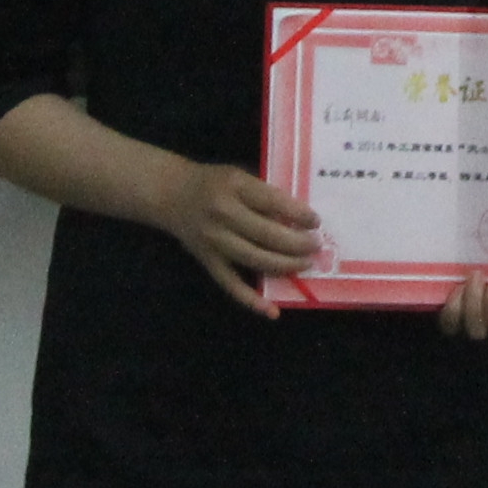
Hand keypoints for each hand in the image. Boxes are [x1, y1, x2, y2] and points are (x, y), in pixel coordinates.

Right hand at [141, 154, 320, 316]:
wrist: (170, 194)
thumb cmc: (212, 182)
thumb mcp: (239, 176)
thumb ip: (264, 194)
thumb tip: (299, 219)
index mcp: (234, 187)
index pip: (273, 202)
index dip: (298, 214)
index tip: (316, 221)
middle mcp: (224, 215)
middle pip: (267, 235)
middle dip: (298, 243)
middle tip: (316, 246)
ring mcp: (215, 241)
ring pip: (256, 260)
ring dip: (285, 265)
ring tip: (305, 264)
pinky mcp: (208, 262)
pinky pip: (232, 284)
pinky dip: (252, 300)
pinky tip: (272, 311)